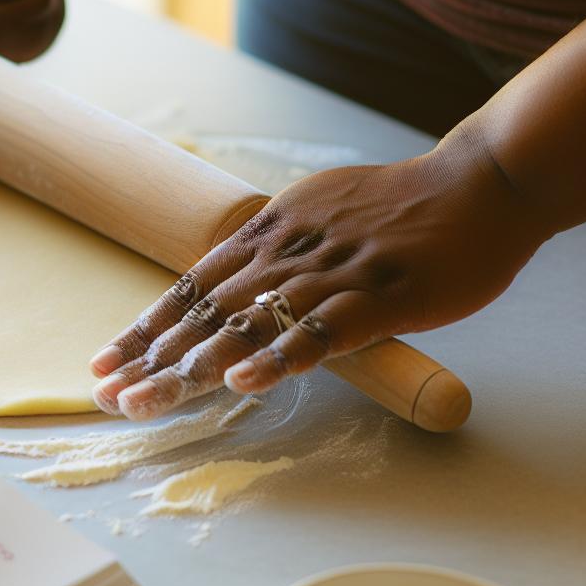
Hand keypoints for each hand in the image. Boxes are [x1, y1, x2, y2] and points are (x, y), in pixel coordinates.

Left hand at [87, 140, 550, 420]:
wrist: (483, 184)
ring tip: (148, 401)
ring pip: (246, 325)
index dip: (144, 329)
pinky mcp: (379, 297)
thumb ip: (272, 253)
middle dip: (151, 359)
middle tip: (109, 398)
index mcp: (267, 234)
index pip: (189, 288)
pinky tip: (243, 383)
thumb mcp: (317, 217)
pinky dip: (279, 358)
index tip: (102, 366)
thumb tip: (231, 288)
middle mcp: (286, 252)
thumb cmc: (401, 208)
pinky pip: (321, 333)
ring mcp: (331, 274)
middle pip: (204, 313)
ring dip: (192, 367)